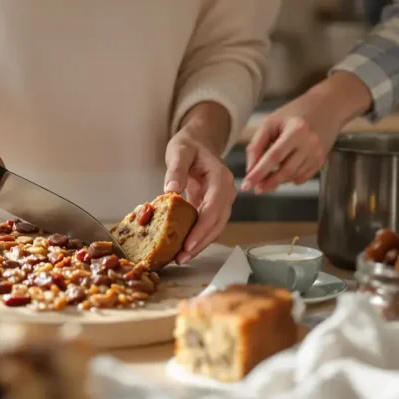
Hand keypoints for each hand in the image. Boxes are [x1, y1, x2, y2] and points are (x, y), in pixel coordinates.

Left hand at [165, 126, 235, 264]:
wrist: (199, 141)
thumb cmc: (189, 145)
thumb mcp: (179, 151)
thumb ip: (176, 169)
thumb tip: (172, 191)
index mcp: (220, 177)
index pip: (214, 207)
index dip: (202, 228)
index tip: (188, 244)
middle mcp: (226, 191)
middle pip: (218, 222)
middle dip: (201, 242)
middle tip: (181, 257)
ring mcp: (223, 200)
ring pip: (216, 227)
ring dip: (200, 244)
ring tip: (181, 258)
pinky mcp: (214, 206)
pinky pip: (209, 225)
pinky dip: (198, 237)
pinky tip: (183, 247)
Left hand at [241, 72, 372, 193]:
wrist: (327, 107)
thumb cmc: (293, 113)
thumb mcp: (270, 123)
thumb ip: (257, 145)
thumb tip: (250, 169)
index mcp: (296, 130)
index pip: (274, 157)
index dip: (259, 172)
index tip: (246, 185)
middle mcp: (310, 143)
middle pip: (286, 170)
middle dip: (268, 182)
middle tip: (256, 189)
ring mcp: (318, 153)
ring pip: (293, 176)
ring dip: (278, 182)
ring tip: (265, 181)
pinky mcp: (321, 160)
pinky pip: (303, 177)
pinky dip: (290, 179)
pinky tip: (282, 175)